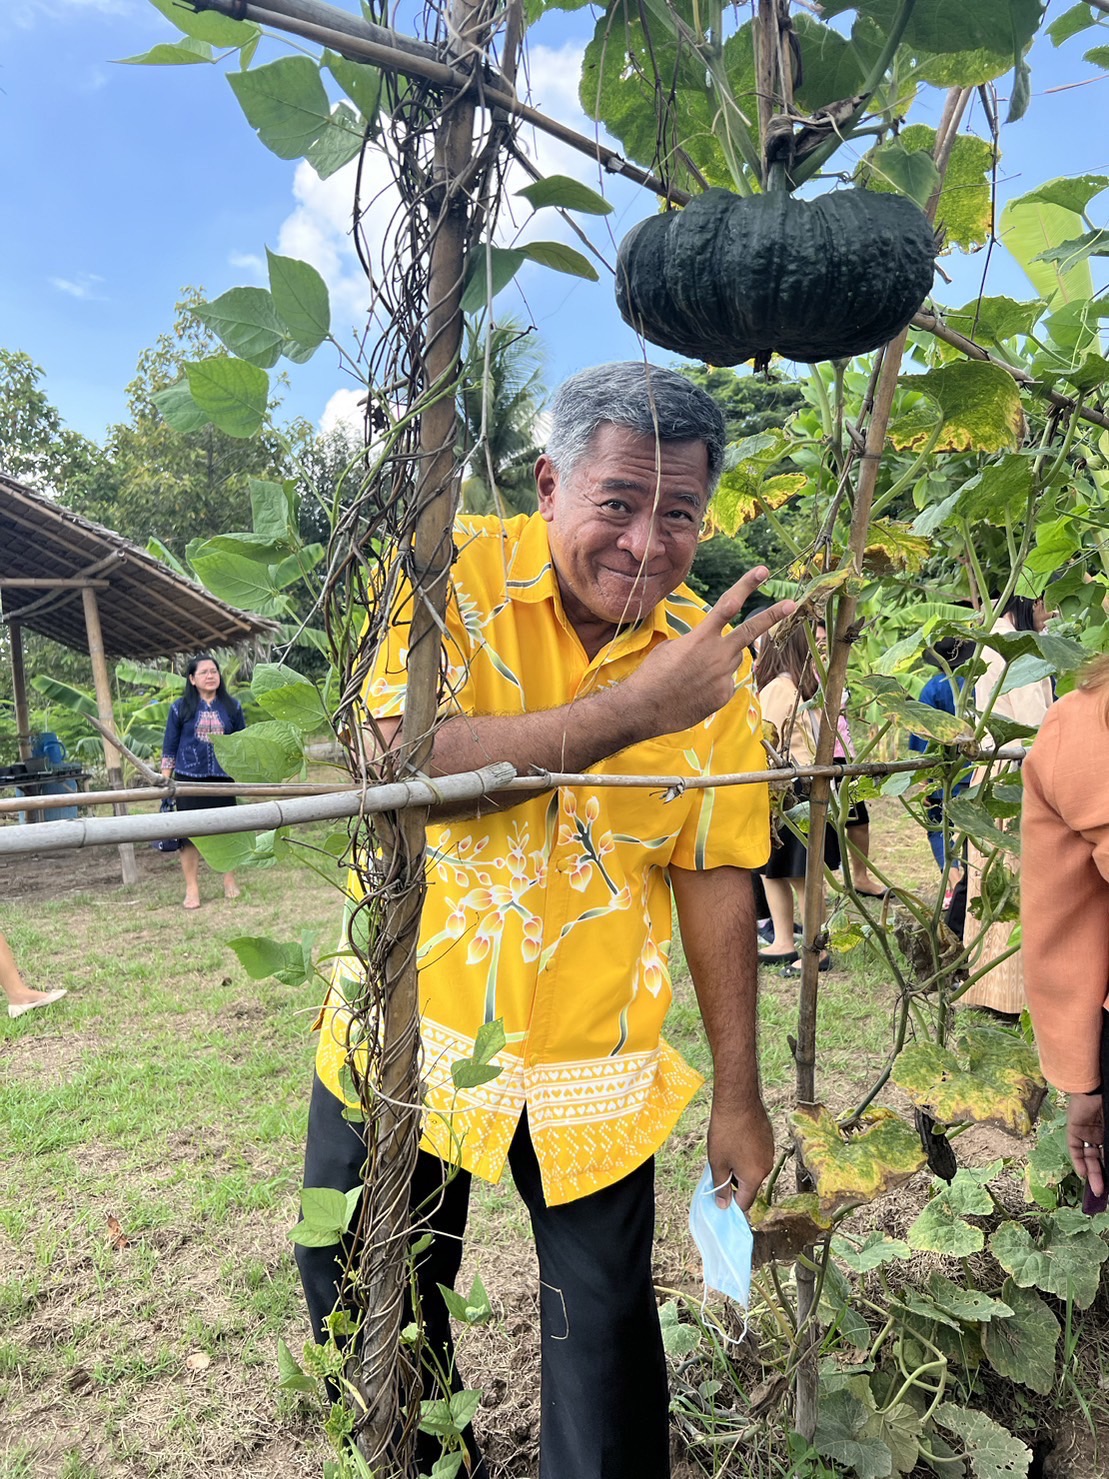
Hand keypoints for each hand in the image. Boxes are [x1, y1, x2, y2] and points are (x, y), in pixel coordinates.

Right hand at [623, 567, 794, 736]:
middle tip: (792, 604)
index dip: (747, 585)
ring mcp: (723, 676)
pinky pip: (725, 683)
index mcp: (701, 637)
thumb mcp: (670, 648)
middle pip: (751, 631)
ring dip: (721, 660)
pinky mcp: (724, 695)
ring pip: (733, 660)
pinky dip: (713, 683)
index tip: (762, 571)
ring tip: (694, 673)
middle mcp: (717, 654)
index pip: (728, 604)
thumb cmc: (652, 674)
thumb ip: (696, 642)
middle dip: (773, 615)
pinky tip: (694, 691)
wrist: (645, 708)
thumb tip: (710, 648)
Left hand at [707, 1096, 774, 1210]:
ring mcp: (769, 1152)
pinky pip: (757, 1155)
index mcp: (754, 1177)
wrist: (737, 1101)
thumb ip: (721, 1187)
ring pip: (753, 1169)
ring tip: (726, 1150)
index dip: (731, 1202)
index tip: (720, 1194)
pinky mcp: (769, 1140)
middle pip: (750, 1185)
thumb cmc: (725, 1132)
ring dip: (740, 1166)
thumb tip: (724, 1206)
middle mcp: (766, 1167)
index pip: (745, 1202)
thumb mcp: (717, 1162)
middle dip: (734, 1181)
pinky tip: (735, 1140)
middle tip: (719, 1167)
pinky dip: (746, 1154)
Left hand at [1066, 1091, 1104, 1197]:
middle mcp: (1099, 1134)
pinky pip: (1074, 1147)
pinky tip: (1083, 1174)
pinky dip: (1078, 1161)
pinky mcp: (1074, 1128)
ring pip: (1088, 1157)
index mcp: (1108, 1133)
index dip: (1108, 1170)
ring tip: (1096, 1189)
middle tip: (1103, 1192)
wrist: (1098, 1088)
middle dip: (1102, 1177)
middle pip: (1100, 1160)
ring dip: (1092, 1174)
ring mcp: (1087, 1132)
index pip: (1108, 1156)